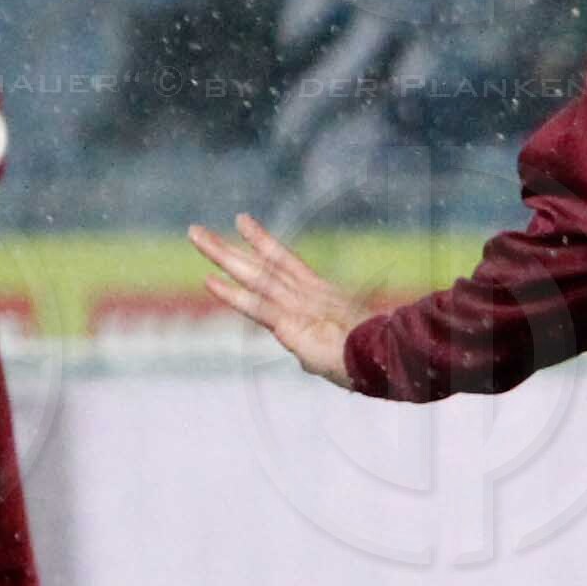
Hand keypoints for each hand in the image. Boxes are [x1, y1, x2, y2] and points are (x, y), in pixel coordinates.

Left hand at [188, 214, 363, 386]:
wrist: (391, 359)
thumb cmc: (379, 358)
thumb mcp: (348, 350)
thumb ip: (324, 348)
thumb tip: (309, 358)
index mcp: (322, 296)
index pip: (286, 264)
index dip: (263, 245)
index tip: (243, 226)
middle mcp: (307, 294)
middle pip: (261, 265)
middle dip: (230, 248)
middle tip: (197, 231)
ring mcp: (300, 305)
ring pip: (254, 276)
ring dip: (222, 256)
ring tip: (195, 235)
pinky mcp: (295, 323)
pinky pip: (259, 307)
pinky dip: (234, 295)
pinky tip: (210, 281)